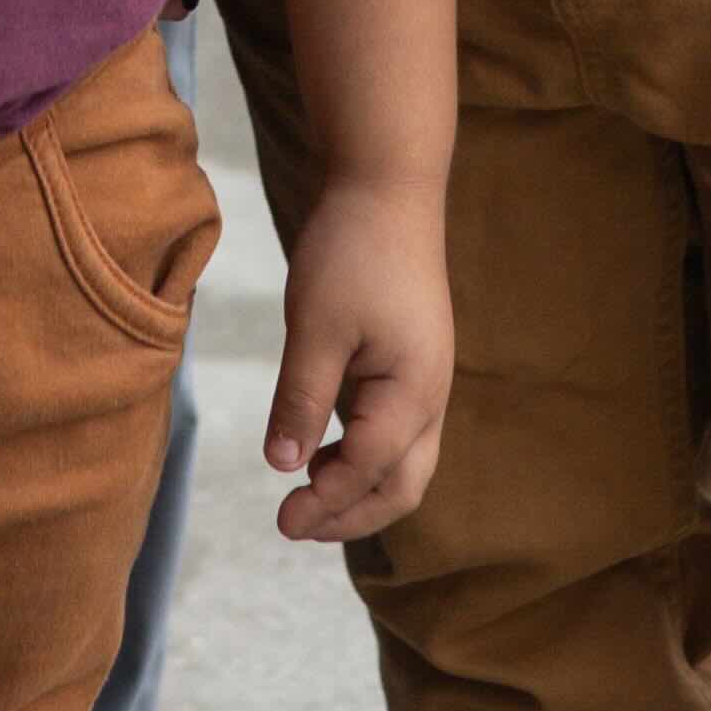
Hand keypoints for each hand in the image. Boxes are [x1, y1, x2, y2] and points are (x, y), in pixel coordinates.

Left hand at [262, 169, 453, 543]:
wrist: (388, 185)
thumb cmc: (352, 251)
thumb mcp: (316, 326)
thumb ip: (302, 401)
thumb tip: (282, 469)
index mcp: (414, 390)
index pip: (370, 470)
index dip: (327, 502)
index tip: (280, 518)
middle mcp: (431, 395)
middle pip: (403, 485)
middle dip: (350, 515)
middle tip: (292, 524)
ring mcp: (425, 380)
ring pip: (403, 462)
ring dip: (357, 488)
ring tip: (303, 494)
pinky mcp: (410, 364)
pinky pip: (395, 432)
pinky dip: (361, 456)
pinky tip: (321, 449)